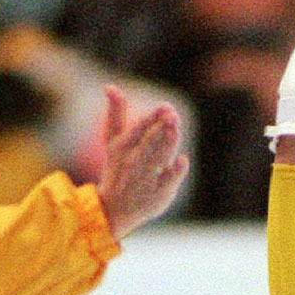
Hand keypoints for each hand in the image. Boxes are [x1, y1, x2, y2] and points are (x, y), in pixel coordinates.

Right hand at [96, 86, 189, 240]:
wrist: (115, 208)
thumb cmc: (118, 170)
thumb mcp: (113, 143)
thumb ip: (116, 115)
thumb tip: (111, 86)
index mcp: (123, 148)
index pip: (138, 131)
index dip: (151, 119)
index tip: (164, 107)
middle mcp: (134, 162)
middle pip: (150, 143)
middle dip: (160, 128)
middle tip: (171, 114)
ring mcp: (146, 179)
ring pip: (159, 159)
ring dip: (168, 144)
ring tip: (176, 128)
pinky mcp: (159, 193)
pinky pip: (167, 182)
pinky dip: (174, 172)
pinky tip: (182, 161)